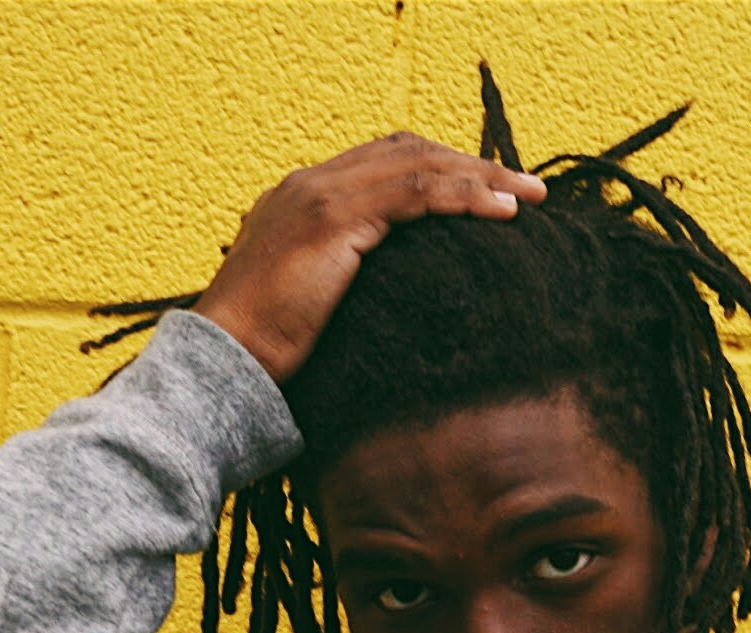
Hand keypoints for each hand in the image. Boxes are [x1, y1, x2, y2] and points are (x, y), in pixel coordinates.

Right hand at [193, 133, 546, 383]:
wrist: (223, 363)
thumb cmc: (263, 352)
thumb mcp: (310, 305)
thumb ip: (343, 282)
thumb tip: (391, 301)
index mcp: (302, 198)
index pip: (384, 163)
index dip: (441, 170)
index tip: (488, 194)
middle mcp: (310, 184)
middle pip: (408, 150)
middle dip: (470, 165)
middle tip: (523, 188)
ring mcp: (320, 196)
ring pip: (418, 165)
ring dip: (480, 177)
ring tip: (527, 197)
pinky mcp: (333, 220)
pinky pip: (414, 193)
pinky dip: (463, 196)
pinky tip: (499, 212)